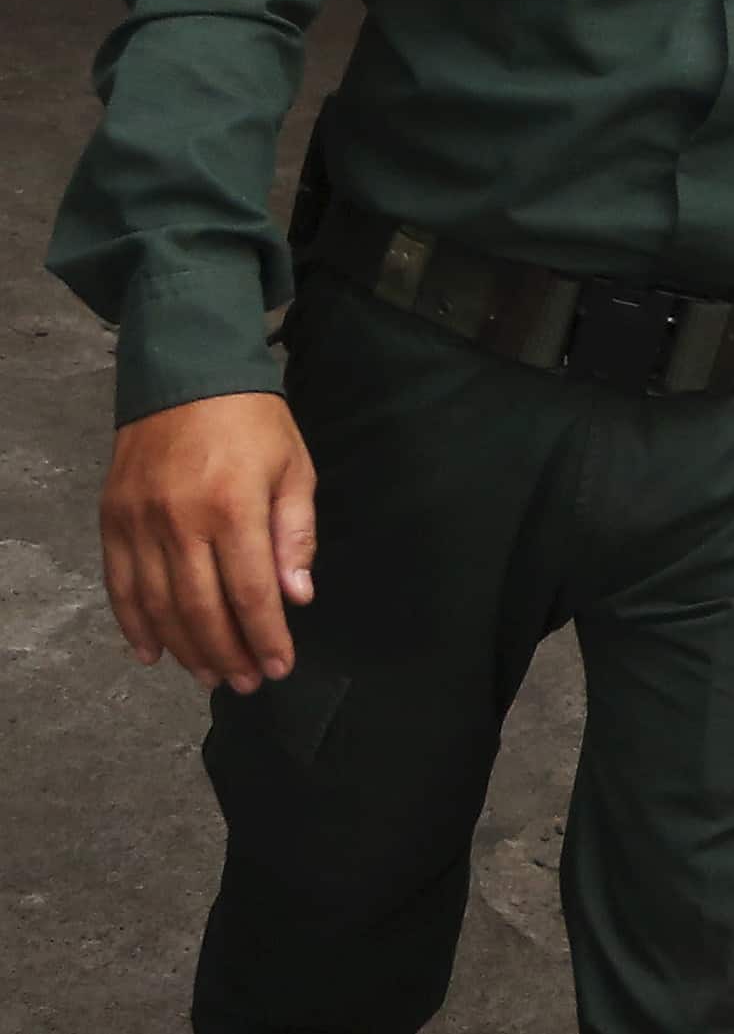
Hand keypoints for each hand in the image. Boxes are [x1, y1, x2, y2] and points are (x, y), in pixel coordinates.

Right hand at [100, 393, 317, 694]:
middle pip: (202, 609)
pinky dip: (135, 625)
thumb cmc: (253, 423)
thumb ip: (296, 535)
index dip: (266, 637)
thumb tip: (297, 598)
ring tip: (211, 676)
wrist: (186, 375)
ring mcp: (139, 522)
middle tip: (247, 682)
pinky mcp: (112, 519)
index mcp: (234, 507)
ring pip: (159, 606)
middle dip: (227, 654)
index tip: (280, 666)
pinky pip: (120, 586)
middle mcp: (180, 521)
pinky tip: (154, 654)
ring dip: (185, 649)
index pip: (251, 592)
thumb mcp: (295, 468)